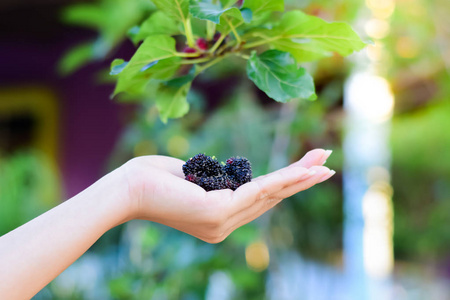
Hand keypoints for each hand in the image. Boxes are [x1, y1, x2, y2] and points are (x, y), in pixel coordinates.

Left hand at [124, 149, 333, 242]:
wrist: (126, 189)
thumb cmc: (153, 179)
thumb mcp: (194, 178)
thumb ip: (216, 181)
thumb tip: (230, 173)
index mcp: (219, 218)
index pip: (258, 201)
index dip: (284, 186)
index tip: (304, 172)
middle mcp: (224, 226)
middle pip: (270, 199)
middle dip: (300, 181)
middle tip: (327, 166)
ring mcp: (222, 222)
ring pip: (269, 194)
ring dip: (299, 177)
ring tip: (324, 164)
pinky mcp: (217, 213)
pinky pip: (256, 190)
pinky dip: (282, 178)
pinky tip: (303, 171)